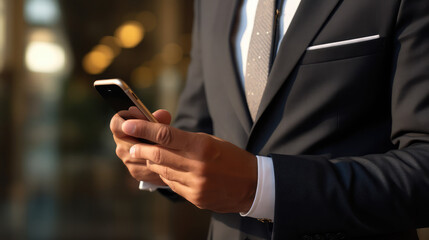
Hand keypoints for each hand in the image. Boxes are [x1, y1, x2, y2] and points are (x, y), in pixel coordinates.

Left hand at [121, 110, 256, 212]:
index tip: (127, 125)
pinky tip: (170, 171)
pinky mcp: (195, 197)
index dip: (143, 129)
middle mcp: (197, 166)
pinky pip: (172, 185)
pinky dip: (167, 176)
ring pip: (163, 171)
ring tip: (151, 156)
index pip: (165, 136)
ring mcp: (195, 184)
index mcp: (201, 146)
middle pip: (158, 155)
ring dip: (154, 163)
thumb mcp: (210, 141)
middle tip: (133, 145)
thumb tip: (158, 140)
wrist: (252, 184)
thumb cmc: (231, 157)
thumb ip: (185, 141)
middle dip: (142, 149)